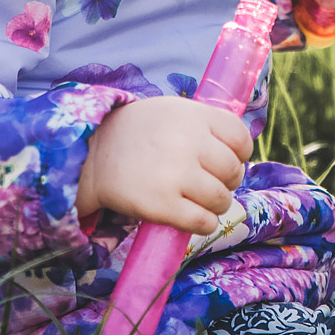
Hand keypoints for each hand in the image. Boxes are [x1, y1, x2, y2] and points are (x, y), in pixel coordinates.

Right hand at [76, 96, 254, 234]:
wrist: (93, 153)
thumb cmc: (139, 132)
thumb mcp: (175, 111)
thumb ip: (207, 125)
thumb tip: (241, 153)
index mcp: (196, 117)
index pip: (241, 139)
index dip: (240, 154)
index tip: (228, 160)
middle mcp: (190, 144)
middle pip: (233, 172)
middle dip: (227, 181)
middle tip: (210, 183)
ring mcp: (177, 175)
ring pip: (221, 199)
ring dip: (216, 205)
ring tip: (200, 201)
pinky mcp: (163, 206)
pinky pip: (203, 222)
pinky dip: (204, 224)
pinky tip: (193, 217)